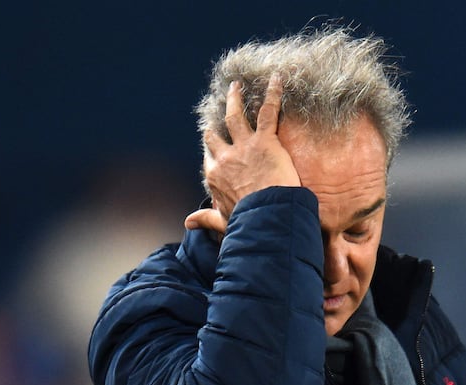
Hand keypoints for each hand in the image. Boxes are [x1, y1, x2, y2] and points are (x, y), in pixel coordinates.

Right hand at [185, 74, 300, 233]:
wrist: (266, 216)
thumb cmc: (246, 221)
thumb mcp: (222, 221)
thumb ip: (205, 219)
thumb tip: (187, 223)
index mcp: (215, 176)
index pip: (209, 161)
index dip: (211, 154)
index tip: (212, 148)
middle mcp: (225, 157)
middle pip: (215, 137)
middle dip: (214, 127)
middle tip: (215, 117)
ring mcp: (244, 146)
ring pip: (235, 116)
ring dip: (234, 100)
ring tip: (235, 88)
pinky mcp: (266, 140)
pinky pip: (268, 111)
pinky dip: (274, 94)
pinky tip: (277, 79)